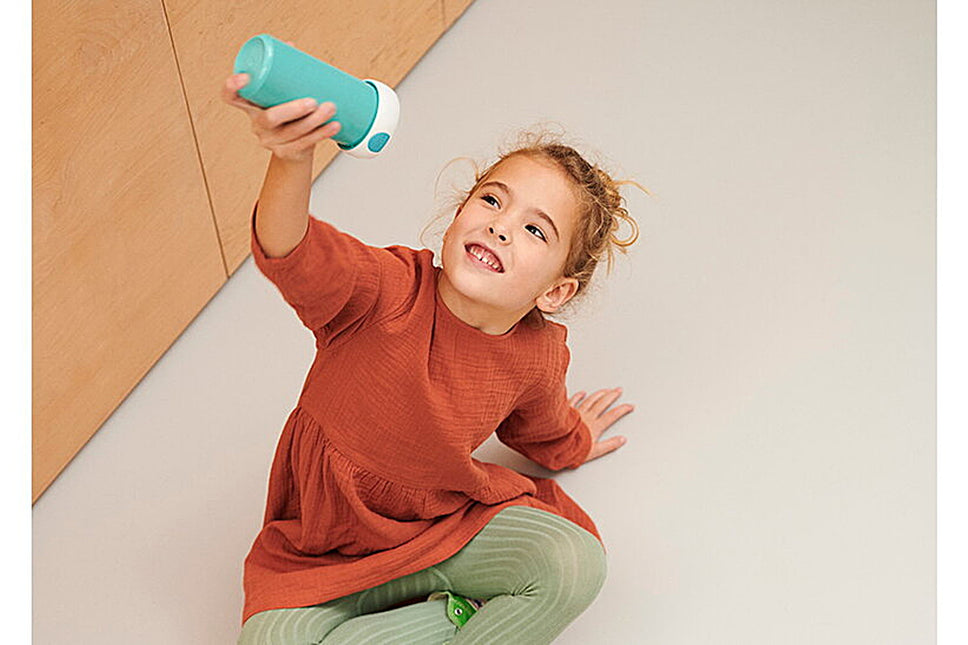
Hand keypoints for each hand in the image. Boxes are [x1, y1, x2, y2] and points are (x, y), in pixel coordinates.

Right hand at [220, 46, 341, 161]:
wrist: (294, 149)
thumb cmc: (287, 115)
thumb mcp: (281, 94)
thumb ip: (284, 72)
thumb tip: (289, 46)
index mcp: (250, 106)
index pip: (231, 97)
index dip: (232, 87)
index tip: (245, 77)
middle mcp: (257, 124)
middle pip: (269, 118)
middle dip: (292, 110)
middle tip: (313, 101)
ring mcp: (271, 141)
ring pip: (292, 132)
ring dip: (314, 121)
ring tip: (330, 108)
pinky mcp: (286, 152)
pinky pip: (304, 144)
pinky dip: (321, 134)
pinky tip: (333, 126)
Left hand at [569, 387, 633, 464]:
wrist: (554, 444)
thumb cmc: (572, 450)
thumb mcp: (594, 451)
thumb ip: (609, 445)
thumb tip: (621, 440)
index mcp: (595, 427)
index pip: (612, 416)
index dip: (622, 410)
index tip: (630, 406)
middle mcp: (587, 417)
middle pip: (602, 403)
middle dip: (612, 396)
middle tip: (618, 390)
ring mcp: (576, 413)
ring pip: (590, 400)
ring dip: (599, 394)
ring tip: (606, 390)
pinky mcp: (566, 412)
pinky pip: (573, 401)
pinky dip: (579, 396)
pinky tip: (582, 392)